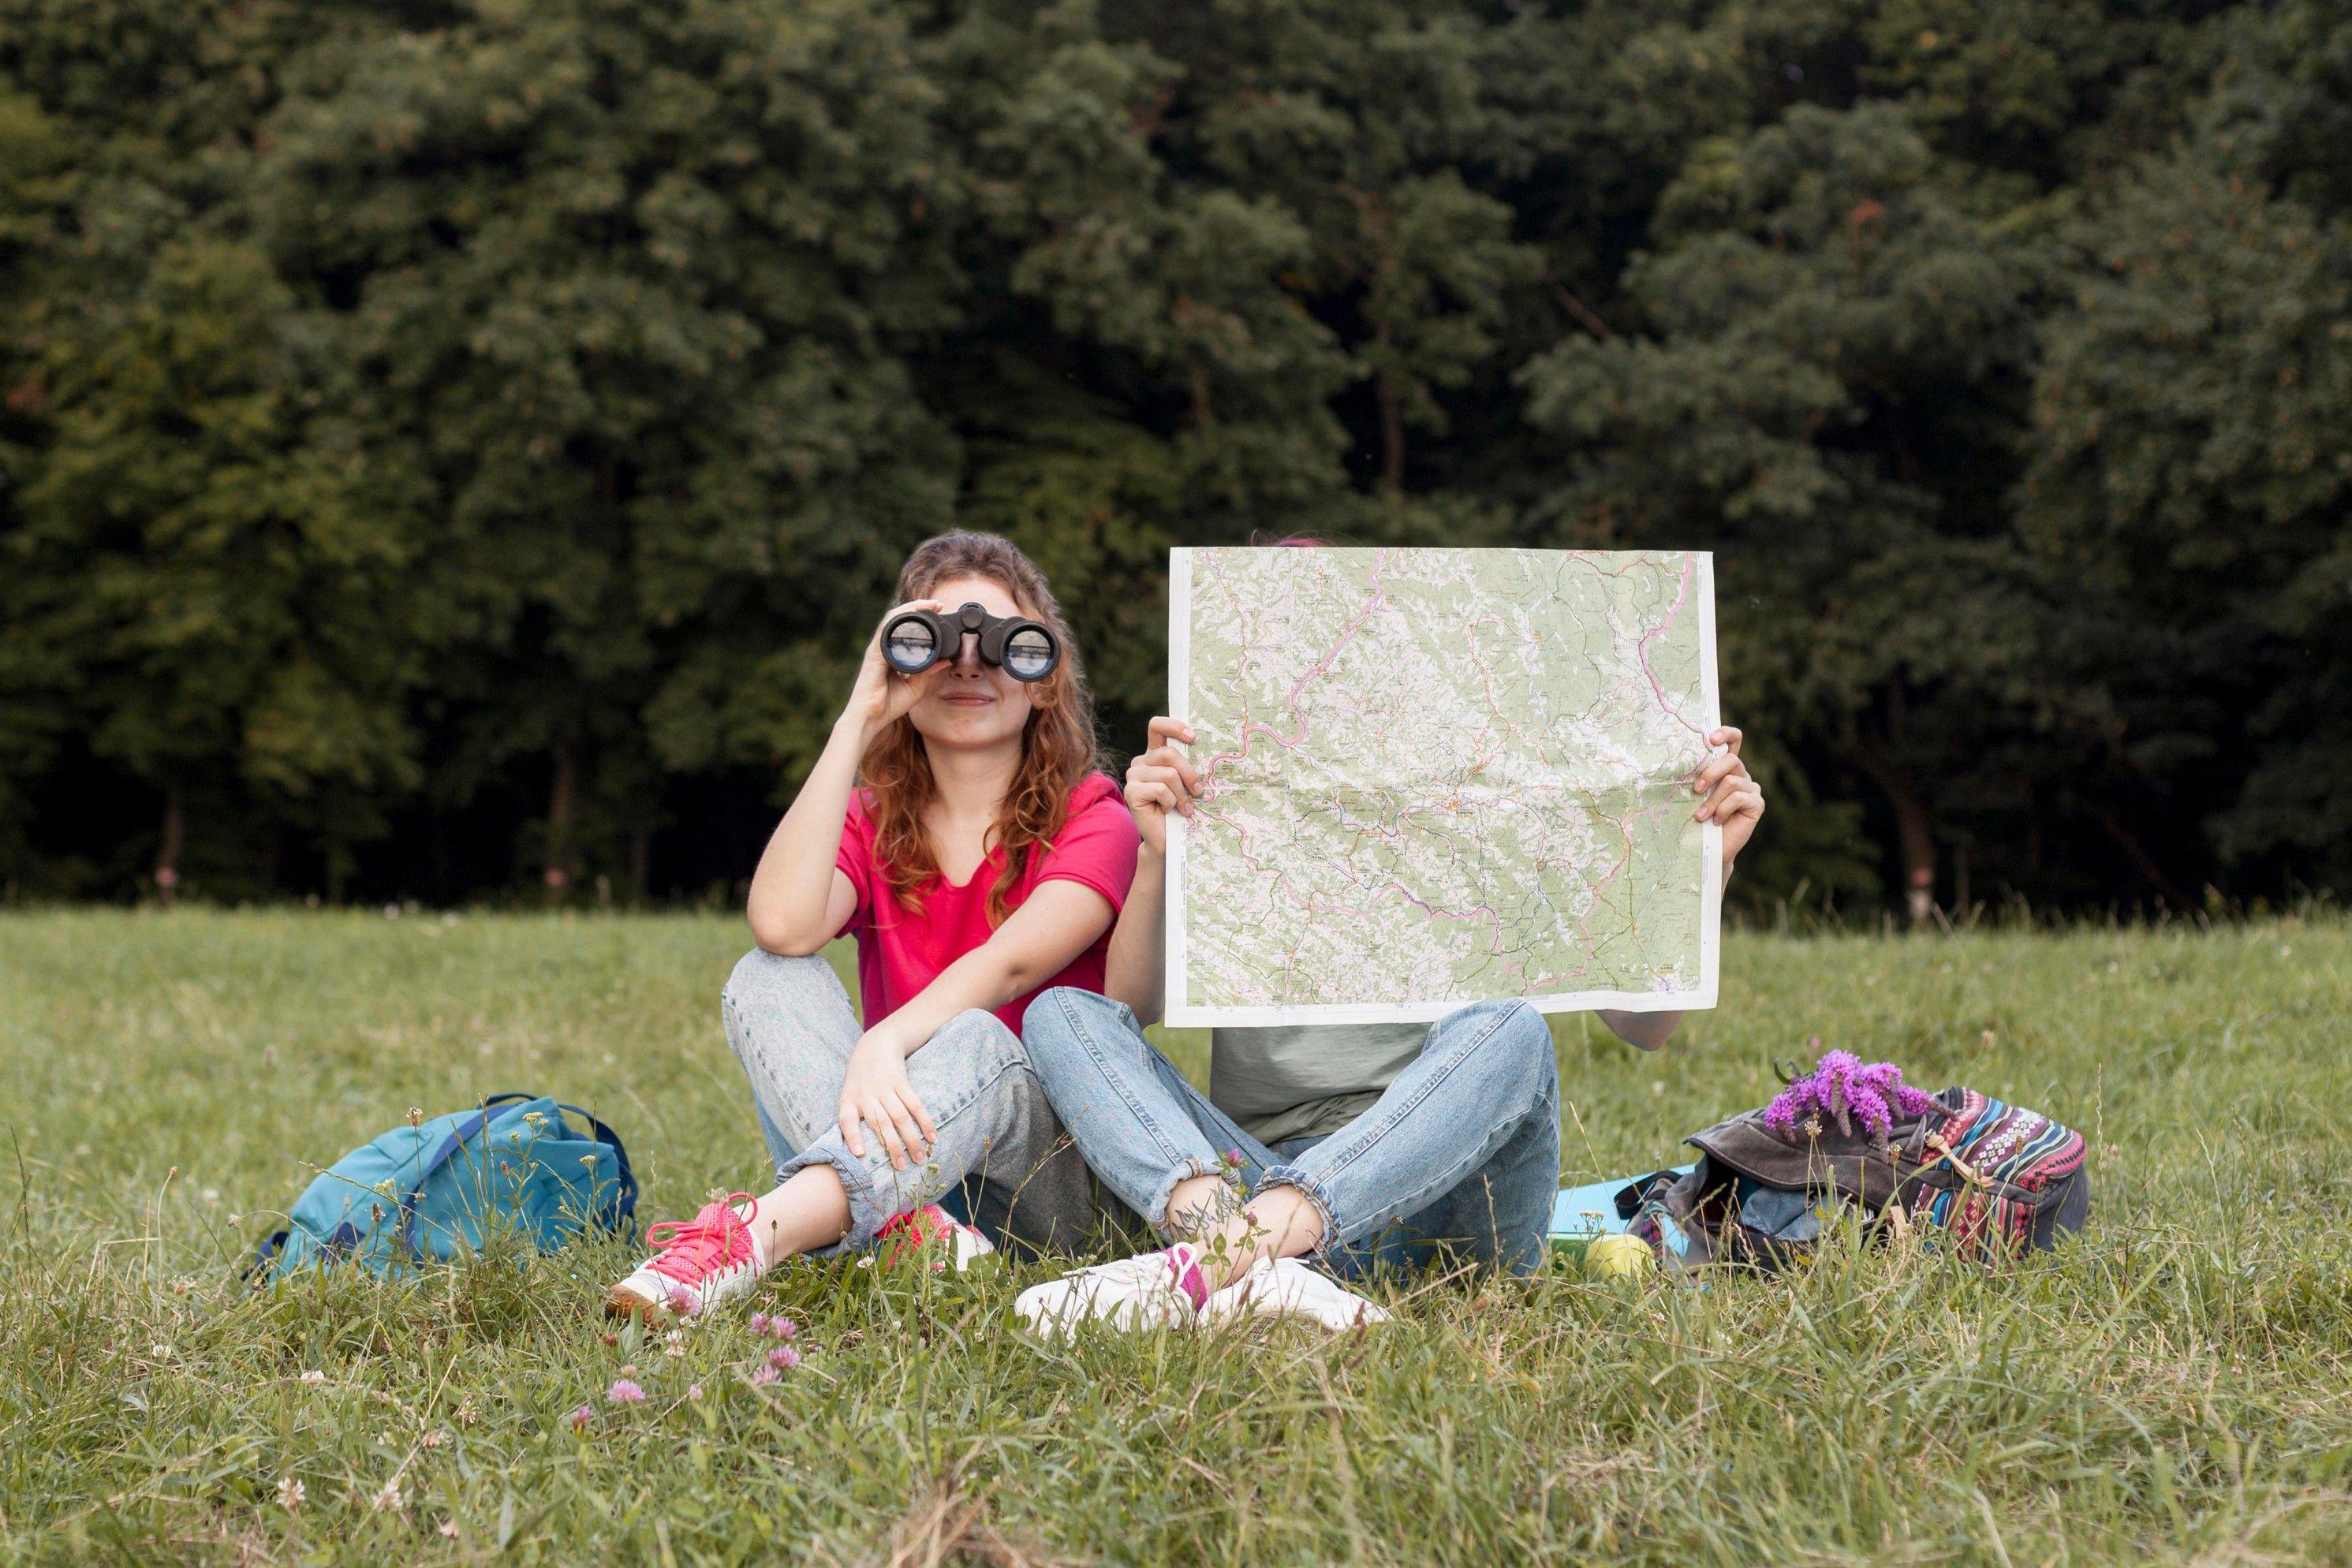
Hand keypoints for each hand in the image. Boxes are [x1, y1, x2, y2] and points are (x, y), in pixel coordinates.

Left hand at [837, 1028, 936, 1170]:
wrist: (875, 1045)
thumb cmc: (860, 1080)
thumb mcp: (849, 1095)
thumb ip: (853, 1118)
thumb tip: (858, 1153)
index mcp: (849, 1100)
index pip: (847, 1121)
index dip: (853, 1137)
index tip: (860, 1154)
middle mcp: (866, 1095)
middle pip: (880, 1124)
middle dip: (892, 1147)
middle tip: (902, 1167)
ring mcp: (884, 1087)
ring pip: (900, 1117)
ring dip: (912, 1139)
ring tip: (920, 1158)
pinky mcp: (901, 1081)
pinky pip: (915, 1104)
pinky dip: (925, 1121)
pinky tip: (932, 1136)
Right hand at [844, 599, 947, 736]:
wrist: (871, 717)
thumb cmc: (888, 704)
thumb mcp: (916, 686)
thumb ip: (929, 672)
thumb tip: (946, 660)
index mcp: (893, 654)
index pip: (907, 629)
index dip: (922, 617)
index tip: (940, 612)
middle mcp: (884, 648)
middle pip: (899, 619)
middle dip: (918, 608)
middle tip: (938, 604)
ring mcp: (878, 649)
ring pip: (892, 620)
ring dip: (910, 609)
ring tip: (928, 605)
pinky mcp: (874, 654)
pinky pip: (885, 631)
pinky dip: (898, 621)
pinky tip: (911, 615)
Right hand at [1124, 716, 1201, 855]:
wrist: (1167, 838)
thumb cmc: (1180, 808)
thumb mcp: (1186, 782)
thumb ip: (1188, 765)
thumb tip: (1206, 749)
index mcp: (1154, 754)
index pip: (1157, 726)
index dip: (1174, 726)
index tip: (1193, 737)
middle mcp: (1141, 762)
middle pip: (1169, 753)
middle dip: (1189, 773)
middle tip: (1198, 791)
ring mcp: (1133, 776)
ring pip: (1168, 774)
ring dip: (1181, 794)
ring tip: (1184, 807)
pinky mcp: (1131, 792)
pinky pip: (1160, 790)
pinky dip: (1171, 802)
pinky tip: (1167, 810)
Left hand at [1692, 725, 1764, 874]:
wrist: (1710, 847)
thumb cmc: (1698, 818)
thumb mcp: (1695, 795)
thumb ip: (1697, 778)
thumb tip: (1678, 763)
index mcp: (1726, 767)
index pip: (1734, 740)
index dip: (1726, 733)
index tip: (1711, 738)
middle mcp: (1741, 774)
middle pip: (1731, 760)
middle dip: (1710, 773)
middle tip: (1696, 789)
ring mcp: (1751, 789)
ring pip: (1731, 782)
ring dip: (1712, 800)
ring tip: (1700, 816)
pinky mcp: (1757, 804)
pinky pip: (1739, 798)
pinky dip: (1723, 809)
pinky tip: (1716, 821)